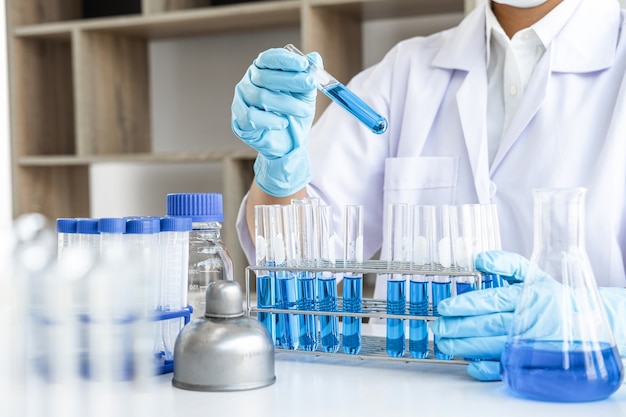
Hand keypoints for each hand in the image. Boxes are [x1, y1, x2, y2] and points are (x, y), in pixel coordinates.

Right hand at [231, 47, 321, 196]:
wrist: (288, 143)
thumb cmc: (293, 114)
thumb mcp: (305, 94)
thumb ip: (308, 75)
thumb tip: (315, 57)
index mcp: (263, 70)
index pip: (269, 58)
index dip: (286, 60)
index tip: (304, 64)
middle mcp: (249, 81)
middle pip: (266, 77)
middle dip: (292, 80)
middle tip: (311, 84)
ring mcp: (242, 99)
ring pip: (261, 97)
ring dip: (287, 103)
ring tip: (304, 111)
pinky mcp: (239, 119)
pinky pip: (252, 116)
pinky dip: (270, 120)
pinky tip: (283, 123)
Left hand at [431, 250, 625, 380]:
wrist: (582, 322)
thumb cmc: (550, 297)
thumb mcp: (531, 273)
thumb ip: (506, 263)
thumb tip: (480, 258)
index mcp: (526, 297)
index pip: (492, 300)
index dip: (467, 304)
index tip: (445, 307)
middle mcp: (527, 320)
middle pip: (488, 325)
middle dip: (459, 327)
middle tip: (438, 327)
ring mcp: (529, 343)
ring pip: (493, 346)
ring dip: (465, 346)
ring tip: (445, 343)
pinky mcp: (531, 361)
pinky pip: (508, 367)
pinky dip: (488, 368)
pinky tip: (471, 365)